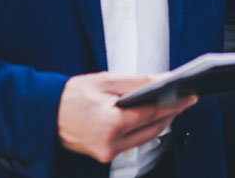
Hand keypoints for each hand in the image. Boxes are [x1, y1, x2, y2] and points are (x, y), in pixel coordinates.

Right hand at [57, 72, 196, 163]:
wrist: (44, 113)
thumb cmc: (71, 96)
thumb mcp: (106, 81)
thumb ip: (139, 83)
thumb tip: (164, 80)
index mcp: (110, 124)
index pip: (152, 112)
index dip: (175, 102)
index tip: (189, 94)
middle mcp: (110, 144)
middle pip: (153, 128)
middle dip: (172, 112)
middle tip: (186, 97)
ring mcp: (107, 153)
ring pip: (146, 137)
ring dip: (161, 121)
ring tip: (174, 104)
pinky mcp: (105, 155)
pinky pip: (134, 141)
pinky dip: (145, 128)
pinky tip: (153, 115)